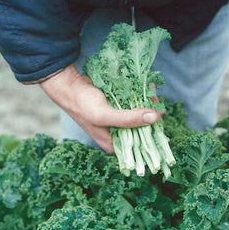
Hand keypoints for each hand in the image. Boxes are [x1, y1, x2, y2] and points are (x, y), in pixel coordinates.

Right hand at [40, 64, 162, 152]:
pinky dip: (140, 95)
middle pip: (142, 128)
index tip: (160, 115)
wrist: (68, 85)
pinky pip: (133, 104)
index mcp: (114, 145)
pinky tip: (145, 86)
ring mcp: (118, 121)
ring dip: (147, 102)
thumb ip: (129, 119)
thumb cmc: (82, 104)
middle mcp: (117, 135)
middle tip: (156, 99)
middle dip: (151, 113)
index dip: (153, 131)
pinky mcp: (118, 108)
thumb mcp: (105, 115)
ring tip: (151, 90)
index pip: (140, 143)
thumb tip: (155, 118)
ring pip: (139, 114)